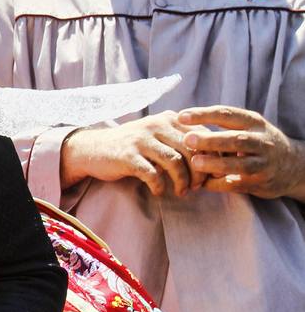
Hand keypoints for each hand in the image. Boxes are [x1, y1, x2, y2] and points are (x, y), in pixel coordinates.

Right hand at [61, 111, 207, 196]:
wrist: (94, 149)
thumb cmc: (134, 146)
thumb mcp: (159, 136)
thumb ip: (183, 141)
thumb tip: (216, 161)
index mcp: (169, 118)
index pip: (202, 136)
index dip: (213, 157)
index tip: (215, 174)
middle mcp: (156, 125)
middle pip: (191, 150)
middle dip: (199, 173)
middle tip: (199, 187)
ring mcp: (141, 139)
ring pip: (174, 162)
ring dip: (182, 182)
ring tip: (182, 192)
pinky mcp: (128, 155)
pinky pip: (152, 174)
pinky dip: (160, 186)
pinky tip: (159, 192)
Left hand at [179, 106, 304, 200]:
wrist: (293, 166)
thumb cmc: (256, 142)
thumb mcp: (247, 126)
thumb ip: (222, 125)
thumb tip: (181, 122)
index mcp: (253, 122)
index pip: (227, 114)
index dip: (204, 114)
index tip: (181, 116)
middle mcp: (261, 142)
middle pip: (236, 140)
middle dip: (211, 140)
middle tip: (188, 139)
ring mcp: (262, 164)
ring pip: (240, 165)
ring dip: (216, 164)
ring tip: (195, 163)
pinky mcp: (260, 183)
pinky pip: (237, 184)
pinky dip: (218, 184)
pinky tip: (202, 182)